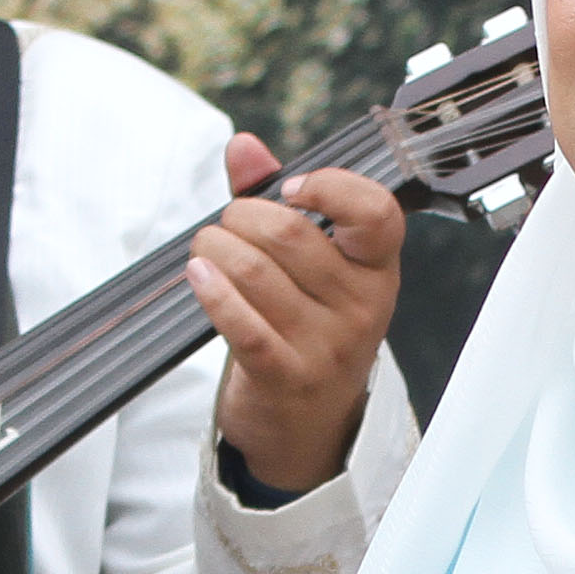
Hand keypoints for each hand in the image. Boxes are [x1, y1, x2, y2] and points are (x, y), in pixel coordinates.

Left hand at [194, 129, 403, 495]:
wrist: (308, 425)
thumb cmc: (307, 328)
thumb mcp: (310, 268)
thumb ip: (276, 201)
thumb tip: (244, 148)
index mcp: (377, 269)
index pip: (376, 214)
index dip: (332, 187)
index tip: (291, 187)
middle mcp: (362, 307)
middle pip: (291, 235)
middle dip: (241, 217)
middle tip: (225, 225)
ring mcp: (326, 346)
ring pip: (256, 272)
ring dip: (215, 249)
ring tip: (205, 249)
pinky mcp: (286, 377)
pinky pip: (242, 324)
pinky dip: (212, 292)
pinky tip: (197, 274)